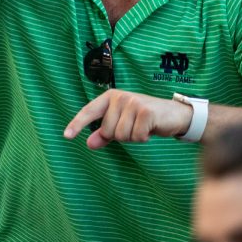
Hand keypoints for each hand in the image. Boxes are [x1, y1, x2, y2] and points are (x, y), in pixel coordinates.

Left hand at [63, 89, 192, 147]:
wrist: (174, 114)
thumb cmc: (145, 119)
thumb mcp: (123, 123)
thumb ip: (105, 134)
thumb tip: (89, 144)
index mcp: (110, 97)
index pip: (89, 111)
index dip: (77, 124)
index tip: (67, 136)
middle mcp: (120, 97)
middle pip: (108, 130)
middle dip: (120, 136)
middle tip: (134, 128)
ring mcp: (133, 103)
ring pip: (121, 135)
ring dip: (133, 137)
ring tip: (142, 128)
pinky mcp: (146, 112)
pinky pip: (136, 136)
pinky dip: (143, 138)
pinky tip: (150, 130)